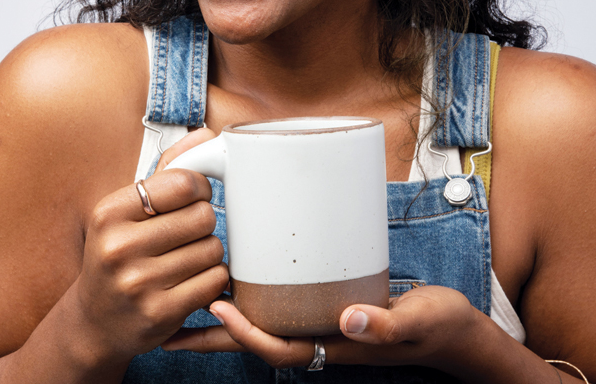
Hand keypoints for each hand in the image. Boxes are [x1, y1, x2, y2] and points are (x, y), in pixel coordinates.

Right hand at [70, 128, 228, 362]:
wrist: (95, 322)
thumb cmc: (119, 252)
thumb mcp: (129, 208)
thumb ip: (169, 167)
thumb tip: (207, 134)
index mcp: (110, 212)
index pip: (183, 182)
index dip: (199, 187)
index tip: (193, 196)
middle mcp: (119, 247)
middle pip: (203, 216)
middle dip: (204, 222)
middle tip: (188, 232)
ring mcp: (138, 284)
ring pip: (213, 249)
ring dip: (209, 252)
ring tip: (187, 258)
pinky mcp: (159, 314)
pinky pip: (215, 280)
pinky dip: (212, 278)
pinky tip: (192, 280)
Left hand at [162, 284, 479, 370]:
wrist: (455, 331)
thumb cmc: (438, 327)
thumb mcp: (417, 322)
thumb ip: (385, 323)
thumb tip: (347, 321)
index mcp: (336, 346)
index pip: (278, 346)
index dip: (243, 331)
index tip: (215, 304)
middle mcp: (322, 338)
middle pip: (259, 339)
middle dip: (215, 334)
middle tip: (172, 322)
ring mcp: (325, 325)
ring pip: (267, 324)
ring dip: (228, 317)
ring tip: (192, 299)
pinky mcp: (331, 307)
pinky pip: (285, 308)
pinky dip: (258, 299)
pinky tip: (245, 282)